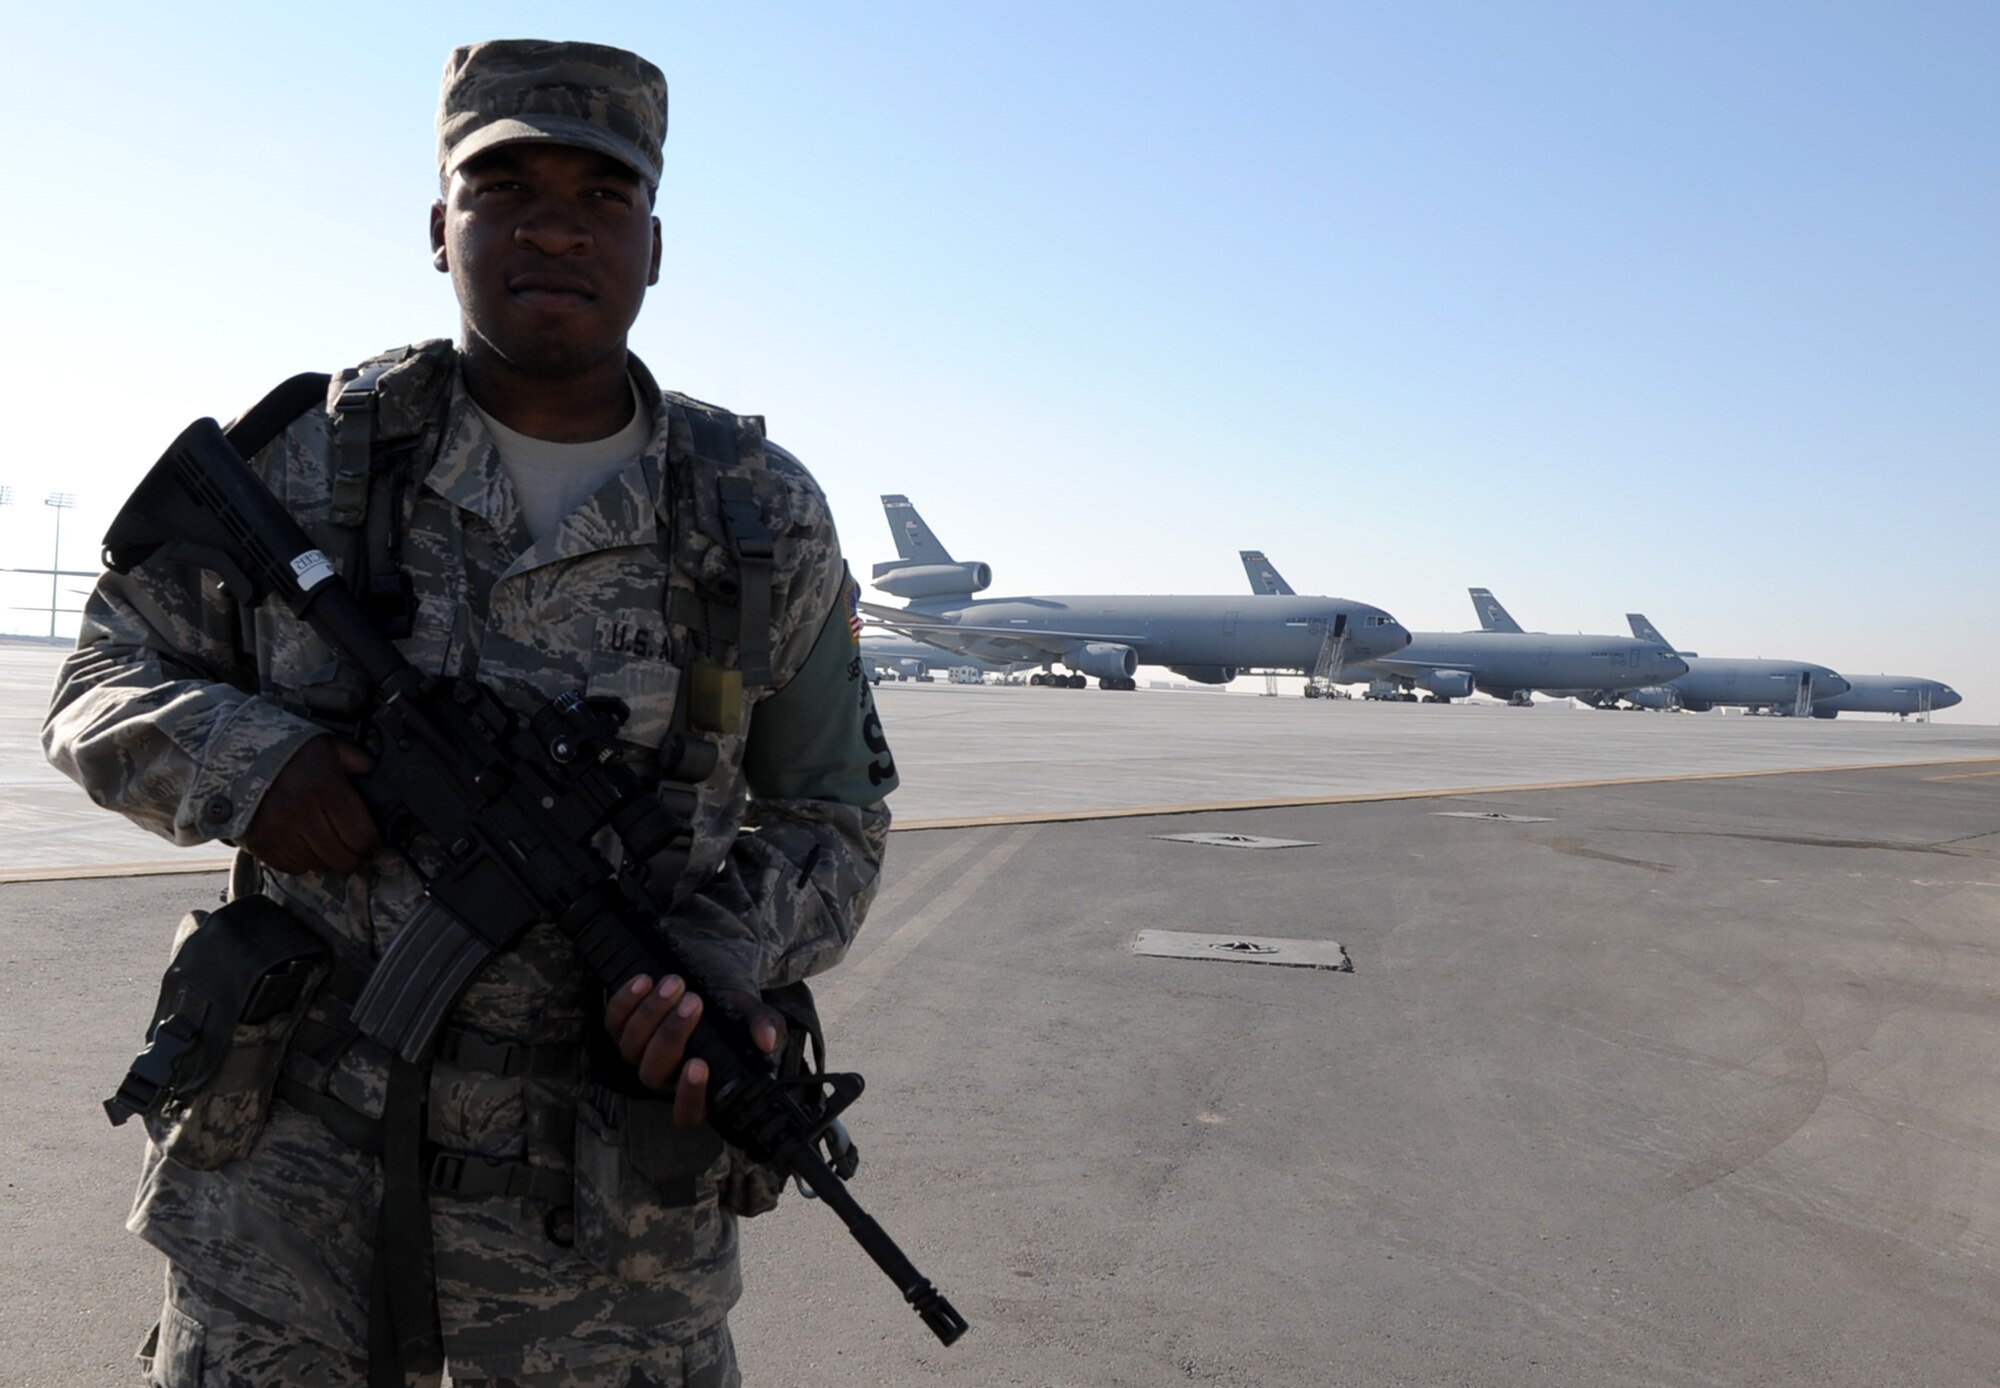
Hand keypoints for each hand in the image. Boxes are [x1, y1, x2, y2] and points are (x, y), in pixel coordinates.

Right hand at [240, 735, 380, 873]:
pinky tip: (303, 843)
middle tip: (351, 845)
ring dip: (326, 858)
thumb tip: (373, 771)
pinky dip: (301, 860)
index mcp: (325, 790)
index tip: (371, 840)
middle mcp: (303, 815)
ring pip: (318, 865)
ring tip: (326, 842)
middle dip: (353, 854)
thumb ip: (355, 759)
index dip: (372, 842)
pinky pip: (292, 868)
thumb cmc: (286, 753)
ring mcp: (280, 833)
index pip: (361, 836)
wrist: (236, 758)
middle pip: (342, 858)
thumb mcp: (327, 746)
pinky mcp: (262, 845)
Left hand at [604, 976, 785, 1126]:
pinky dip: (626, 1000)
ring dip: (651, 1013)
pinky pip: (614, 1021)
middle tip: (694, 1003)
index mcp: (698, 1090)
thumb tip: (766, 1039)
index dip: (689, 1094)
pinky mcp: (621, 1030)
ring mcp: (639, 1055)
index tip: (699, 1064)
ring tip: (675, 984)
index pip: (687, 1112)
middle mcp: (665, 1078)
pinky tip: (645, 980)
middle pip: (654, 1073)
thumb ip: (767, 1028)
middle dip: (671, 1035)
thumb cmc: (733, 1017)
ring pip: (631, 1048)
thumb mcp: (757, 1020)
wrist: (710, 991)